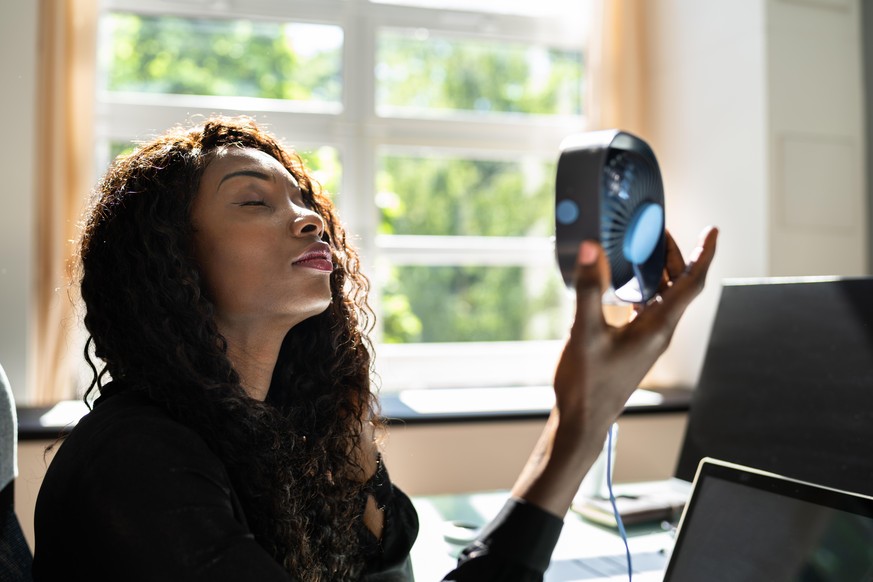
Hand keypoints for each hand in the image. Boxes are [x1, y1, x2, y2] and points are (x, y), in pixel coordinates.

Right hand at [555, 226, 717, 439]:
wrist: (583, 419)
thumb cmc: (587, 384)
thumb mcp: (584, 332)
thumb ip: (589, 289)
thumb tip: (590, 249)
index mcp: (658, 327)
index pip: (692, 283)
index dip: (704, 253)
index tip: (712, 230)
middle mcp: (658, 331)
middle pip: (678, 285)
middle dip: (674, 254)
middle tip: (659, 230)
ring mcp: (647, 339)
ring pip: (662, 296)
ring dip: (657, 270)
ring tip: (641, 248)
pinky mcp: (633, 344)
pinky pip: (646, 307)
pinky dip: (640, 287)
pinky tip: (621, 282)